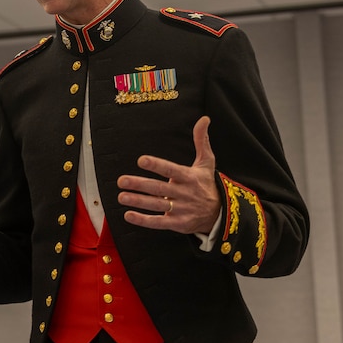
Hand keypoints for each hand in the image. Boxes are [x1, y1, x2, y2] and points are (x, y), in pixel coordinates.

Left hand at [116, 116, 220, 234]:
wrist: (220, 213)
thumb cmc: (207, 184)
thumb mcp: (207, 162)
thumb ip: (201, 140)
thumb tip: (204, 118)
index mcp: (188, 177)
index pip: (170, 170)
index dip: (156, 165)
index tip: (141, 160)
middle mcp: (183, 193)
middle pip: (158, 188)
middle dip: (139, 184)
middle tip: (121, 180)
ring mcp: (180, 209)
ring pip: (156, 205)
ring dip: (138, 201)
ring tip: (122, 196)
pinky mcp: (178, 224)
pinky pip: (159, 222)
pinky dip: (143, 220)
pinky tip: (129, 215)